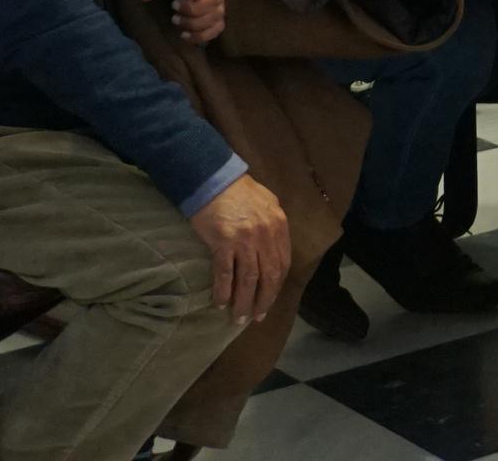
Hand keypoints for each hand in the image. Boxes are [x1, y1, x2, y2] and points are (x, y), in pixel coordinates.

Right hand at [187, 174, 288, 326]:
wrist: (214, 180)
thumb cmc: (240, 191)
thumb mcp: (268, 203)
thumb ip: (274, 225)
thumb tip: (274, 248)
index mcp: (279, 226)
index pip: (283, 264)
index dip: (276, 286)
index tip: (269, 301)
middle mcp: (266, 235)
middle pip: (269, 277)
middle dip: (263, 301)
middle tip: (257, 317)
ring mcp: (245, 240)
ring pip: (248, 281)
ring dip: (244, 303)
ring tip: (239, 318)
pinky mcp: (224, 243)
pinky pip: (226, 274)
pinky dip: (224, 292)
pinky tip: (221, 303)